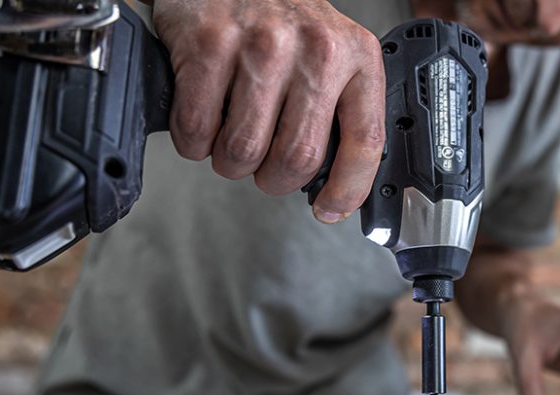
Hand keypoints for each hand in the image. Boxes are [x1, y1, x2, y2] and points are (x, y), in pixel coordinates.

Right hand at [153, 0, 384, 221]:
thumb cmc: (283, 20)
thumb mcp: (333, 54)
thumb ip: (340, 110)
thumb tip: (336, 185)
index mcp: (356, 56)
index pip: (365, 141)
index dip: (348, 188)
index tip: (331, 208)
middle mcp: (315, 49)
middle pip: (297, 158)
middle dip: (274, 180)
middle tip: (265, 170)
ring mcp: (261, 44)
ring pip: (244, 150)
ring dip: (231, 164)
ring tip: (232, 141)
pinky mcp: (209, 43)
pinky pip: (197, 127)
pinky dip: (194, 142)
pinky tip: (204, 122)